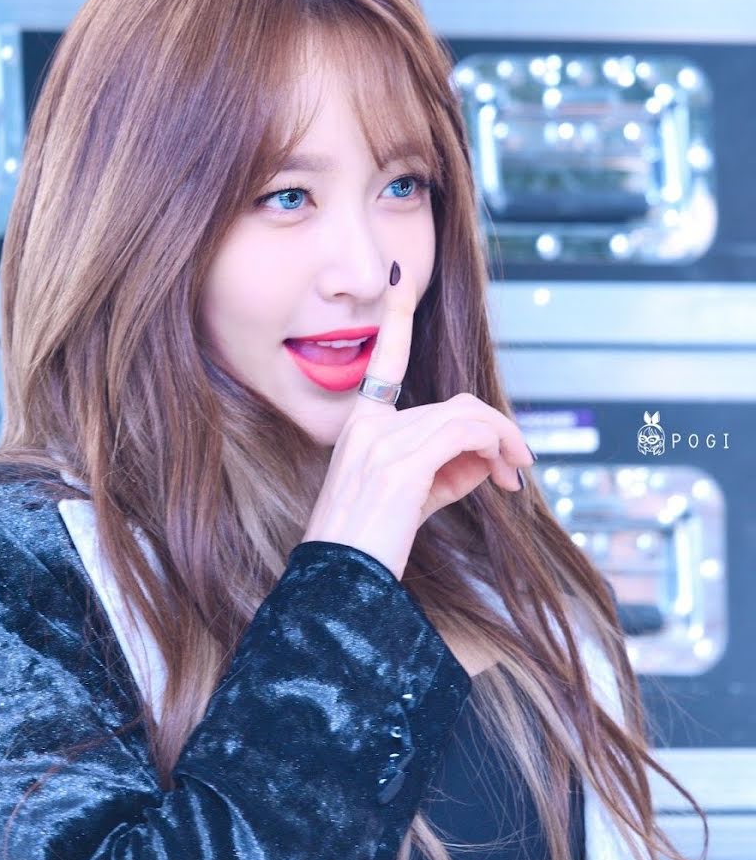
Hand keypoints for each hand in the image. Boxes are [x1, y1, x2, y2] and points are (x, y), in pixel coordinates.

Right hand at [301, 261, 534, 581]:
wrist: (341, 584)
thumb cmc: (367, 549)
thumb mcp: (409, 501)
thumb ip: (446, 472)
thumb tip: (487, 462)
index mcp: (359, 427)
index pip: (382, 361)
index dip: (394, 316)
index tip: (400, 275)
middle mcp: (367, 426)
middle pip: (454, 403)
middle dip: (496, 431)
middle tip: (519, 468)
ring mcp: (382, 442)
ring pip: (466, 417)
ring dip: (502, 444)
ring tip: (512, 479)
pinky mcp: (402, 462)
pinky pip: (466, 435)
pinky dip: (494, 449)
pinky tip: (501, 476)